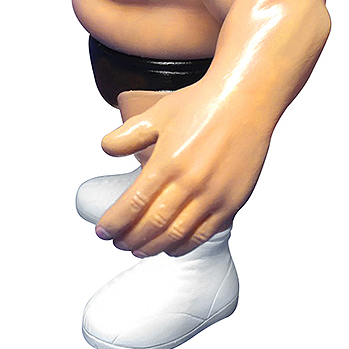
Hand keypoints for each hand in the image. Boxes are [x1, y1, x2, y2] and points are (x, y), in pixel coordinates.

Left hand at [95, 86, 271, 256]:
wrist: (246, 100)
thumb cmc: (202, 103)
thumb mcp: (158, 114)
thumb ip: (129, 134)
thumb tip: (106, 149)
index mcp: (167, 161)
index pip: (132, 204)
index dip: (114, 222)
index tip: (103, 231)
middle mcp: (189, 183)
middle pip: (152, 224)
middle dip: (130, 239)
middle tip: (118, 243)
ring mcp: (213, 195)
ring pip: (177, 234)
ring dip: (154, 247)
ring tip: (139, 249)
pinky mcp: (232, 201)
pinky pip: (204, 233)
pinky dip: (184, 245)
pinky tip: (172, 246)